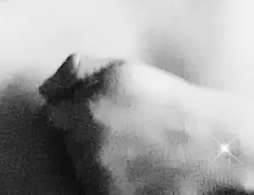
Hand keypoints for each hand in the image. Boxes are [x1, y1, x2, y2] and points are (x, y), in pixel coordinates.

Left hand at [40, 55, 242, 194]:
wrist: (209, 147)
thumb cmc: (167, 102)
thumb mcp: (121, 70)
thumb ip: (76, 70)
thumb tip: (44, 88)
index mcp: (82, 112)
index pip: (53, 114)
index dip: (74, 108)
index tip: (95, 108)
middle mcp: (85, 150)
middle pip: (68, 140)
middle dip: (86, 131)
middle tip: (123, 125)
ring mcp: (98, 180)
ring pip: (83, 166)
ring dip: (97, 157)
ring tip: (134, 147)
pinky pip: (97, 186)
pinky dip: (111, 179)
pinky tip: (138, 167)